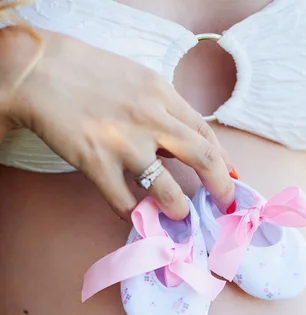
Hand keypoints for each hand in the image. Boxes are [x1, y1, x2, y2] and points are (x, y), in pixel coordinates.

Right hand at [0, 26, 234, 219]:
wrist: (40, 71)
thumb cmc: (91, 74)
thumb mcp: (139, 80)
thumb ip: (164, 111)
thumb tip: (179, 150)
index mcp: (162, 96)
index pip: (206, 133)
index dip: (224, 161)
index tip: (231, 180)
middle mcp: (150, 119)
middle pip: (202, 159)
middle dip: (221, 188)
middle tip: (224, 206)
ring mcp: (124, 143)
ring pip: (167, 190)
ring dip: (179, 210)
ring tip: (180, 218)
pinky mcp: (96, 163)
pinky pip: (124, 202)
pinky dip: (135, 215)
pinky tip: (139, 218)